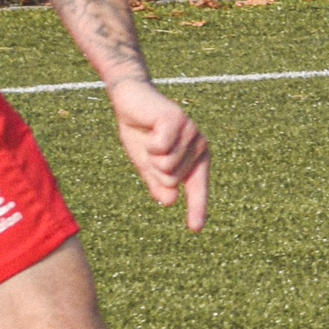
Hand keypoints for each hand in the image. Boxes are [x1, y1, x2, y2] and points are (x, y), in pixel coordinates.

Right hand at [106, 76, 208, 230]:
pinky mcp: (177, 120)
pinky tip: (149, 126)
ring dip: (149, 153)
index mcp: (195, 157)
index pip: (197, 188)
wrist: (129, 99)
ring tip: (150, 135)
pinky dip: (148, 142)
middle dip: (153, 167)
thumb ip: (158, 182)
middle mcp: (199, 144)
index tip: (195, 228)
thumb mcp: (147, 163)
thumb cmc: (141, 131)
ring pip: (166, 166)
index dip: (196, 208)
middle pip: (172, 180)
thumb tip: (170, 200)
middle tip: (149, 146)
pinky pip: (160, 149)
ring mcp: (191, 131)